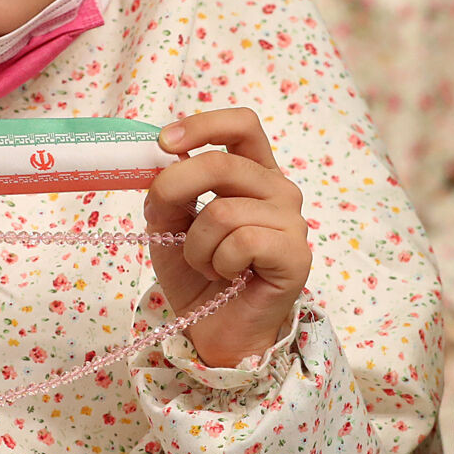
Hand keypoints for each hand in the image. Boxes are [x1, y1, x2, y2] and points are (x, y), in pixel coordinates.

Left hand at [144, 109, 310, 367]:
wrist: (215, 329)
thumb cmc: (198, 275)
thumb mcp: (169, 224)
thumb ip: (167, 190)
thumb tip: (158, 161)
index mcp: (254, 173)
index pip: (242, 125)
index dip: (202, 125)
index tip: (163, 142)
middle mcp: (279, 190)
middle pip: (222, 162)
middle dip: (176, 188)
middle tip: (163, 221)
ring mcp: (292, 222)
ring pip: (224, 211)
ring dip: (197, 245)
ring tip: (207, 264)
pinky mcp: (296, 255)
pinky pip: (242, 241)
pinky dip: (219, 262)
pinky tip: (229, 276)